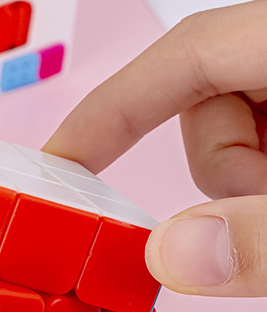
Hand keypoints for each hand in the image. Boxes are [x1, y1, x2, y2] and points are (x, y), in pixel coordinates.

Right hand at [44, 0, 266, 296]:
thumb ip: (262, 233)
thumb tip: (173, 258)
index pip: (186, 52)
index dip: (115, 106)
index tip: (65, 158)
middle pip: (210, 99)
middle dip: (222, 171)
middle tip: (260, 215)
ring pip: (239, 125)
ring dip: (248, 179)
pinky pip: (262, 136)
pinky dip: (262, 176)